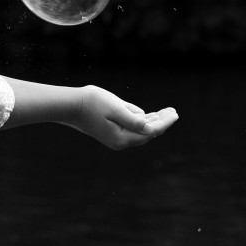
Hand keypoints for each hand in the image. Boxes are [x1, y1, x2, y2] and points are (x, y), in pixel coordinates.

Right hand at [63, 85, 177, 149]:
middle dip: (162, 122)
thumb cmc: (92, 103)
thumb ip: (133, 119)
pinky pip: (132, 128)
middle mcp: (120, 141)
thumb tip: (150, 128)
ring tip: (166, 113)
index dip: (165, 123)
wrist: (70, 105)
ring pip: (140, 130)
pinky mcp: (111, 131)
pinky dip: (142, 121)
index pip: (150, 132)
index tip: (175, 114)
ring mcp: (116, 137)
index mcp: (122, 138)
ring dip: (153, 121)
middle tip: (174, 112)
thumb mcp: (115, 108)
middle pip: (147, 133)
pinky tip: (149, 115)